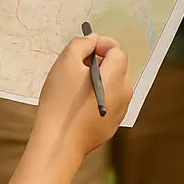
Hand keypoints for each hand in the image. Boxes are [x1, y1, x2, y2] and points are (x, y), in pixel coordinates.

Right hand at [31, 34, 130, 160]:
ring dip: (96, 81)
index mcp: (116, 77)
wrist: (59, 143)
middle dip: (97, 63)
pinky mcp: (111, 126)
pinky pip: (107, 103)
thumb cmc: (61, 101)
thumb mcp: (66, 63)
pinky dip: (96, 98)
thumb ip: (82, 44)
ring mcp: (120, 112)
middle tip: (74, 69)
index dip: (100, 45)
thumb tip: (93, 40)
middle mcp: (124, 94)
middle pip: (115, 68)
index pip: (117, 50)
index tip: (82, 50)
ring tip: (73, 89)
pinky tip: (77, 106)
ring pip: (111, 86)